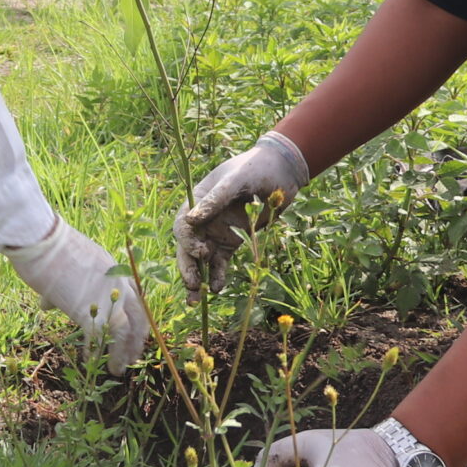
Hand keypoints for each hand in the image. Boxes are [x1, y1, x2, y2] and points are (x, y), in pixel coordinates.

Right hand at [4, 216, 150, 372]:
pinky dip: (96, 355)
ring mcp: (107, 300)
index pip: (136, 300)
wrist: (43, 243)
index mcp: (116, 271)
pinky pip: (98, 341)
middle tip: (132, 358)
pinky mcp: (90, 314)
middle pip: (139, 319)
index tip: (134, 333)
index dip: (137, 319)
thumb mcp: (69, 265)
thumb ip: (66, 286)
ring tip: (117, 369)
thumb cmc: (50, 249)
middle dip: (136, 341)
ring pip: (125, 334)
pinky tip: (90, 363)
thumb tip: (48, 304)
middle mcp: (118, 285)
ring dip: (122, 354)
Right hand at [173, 130, 309, 295]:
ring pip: (201, 259)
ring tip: (196, 299)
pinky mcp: (233, 242)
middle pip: (187, 246)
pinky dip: (217, 275)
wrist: (283, 171)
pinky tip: (217, 288)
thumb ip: (216, 199)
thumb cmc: (256, 168)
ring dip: (198, 278)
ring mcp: (217, 231)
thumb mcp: (236, 180)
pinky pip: (220, 262)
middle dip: (188, 266)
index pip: (183, 224)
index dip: (188, 240)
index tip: (202, 251)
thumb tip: (191, 219)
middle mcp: (203, 218)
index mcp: (197, 199)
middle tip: (193, 285)